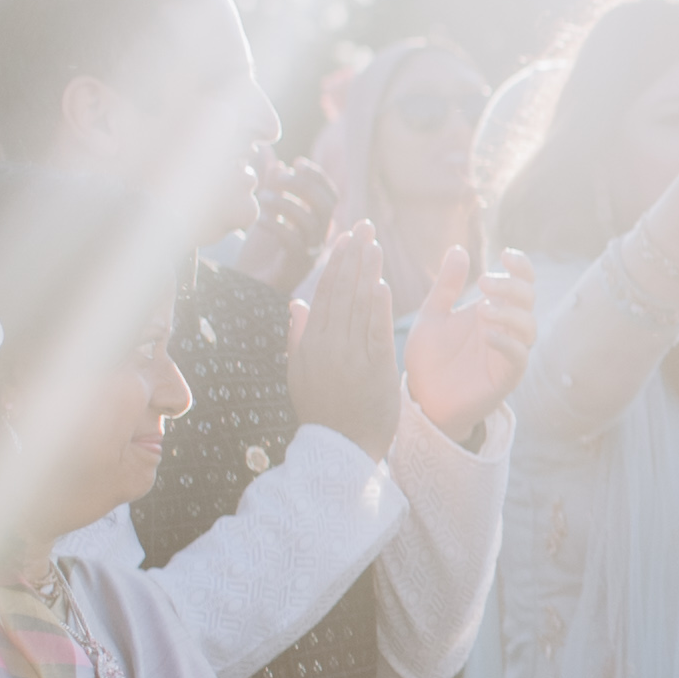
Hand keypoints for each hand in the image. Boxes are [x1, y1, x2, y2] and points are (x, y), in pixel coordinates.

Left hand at [235, 156, 334, 300]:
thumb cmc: (260, 248)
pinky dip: (275, 224)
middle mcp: (321, 237)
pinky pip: (292, 240)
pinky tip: (258, 218)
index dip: (317, 176)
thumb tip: (272, 156)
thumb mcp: (266, 211)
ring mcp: (311, 252)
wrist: (249, 285)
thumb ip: (271, 185)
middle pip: (326, 205)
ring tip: (262, 197)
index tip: (297, 162)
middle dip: (303, 186)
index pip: (330, 194)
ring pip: (309, 221)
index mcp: (318, 223)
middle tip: (279, 178)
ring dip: (285, 203)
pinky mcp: (295, 265)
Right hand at [284, 220, 400, 457]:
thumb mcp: (299, 373)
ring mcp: (350, 358)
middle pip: (341, 292)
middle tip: (365, 227)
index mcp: (309, 344)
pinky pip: (374, 333)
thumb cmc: (322, 411)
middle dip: (353, 256)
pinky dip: (376, 308)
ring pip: (357, 307)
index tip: (347, 238)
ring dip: (366, 272)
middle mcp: (327, 346)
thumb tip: (297, 303)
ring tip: (374, 244)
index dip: (337, 263)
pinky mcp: (373, 371)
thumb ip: (299, 336)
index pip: (325, 294)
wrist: (340, 450)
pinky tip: (381, 283)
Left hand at [401, 243, 535, 439]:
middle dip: (511, 286)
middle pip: (528, 299)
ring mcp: (509, 352)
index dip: (521, 265)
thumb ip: (447, 286)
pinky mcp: (506, 377)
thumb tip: (458, 249)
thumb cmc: (429, 358)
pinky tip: (487, 335)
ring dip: (510, 313)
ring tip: (482, 309)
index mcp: (493, 308)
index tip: (505, 254)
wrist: (422, 399)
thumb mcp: (433, 315)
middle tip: (484, 282)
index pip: (521, 281)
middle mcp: (506, 328)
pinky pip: (518, 357)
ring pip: (528, 326)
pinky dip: (507, 343)